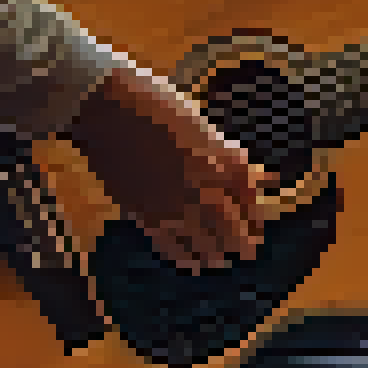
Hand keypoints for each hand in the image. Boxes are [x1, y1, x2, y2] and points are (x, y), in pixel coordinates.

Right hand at [65, 62, 276, 272]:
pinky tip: (191, 261)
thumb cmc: (159, 105)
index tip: (258, 226)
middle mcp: (208, 191)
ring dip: (217, 254)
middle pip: (236, 235)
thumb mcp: (205, 130)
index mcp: (229, 165)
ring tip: (220, 258)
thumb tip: (257, 182)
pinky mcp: (146, 216)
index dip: (257, 220)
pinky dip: (185, 257)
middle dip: (243, 244)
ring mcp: (176, 207)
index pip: (254, 208)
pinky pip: (172, 247)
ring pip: (207, 247)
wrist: (109, 107)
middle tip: (246, 249)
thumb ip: (229, 161)